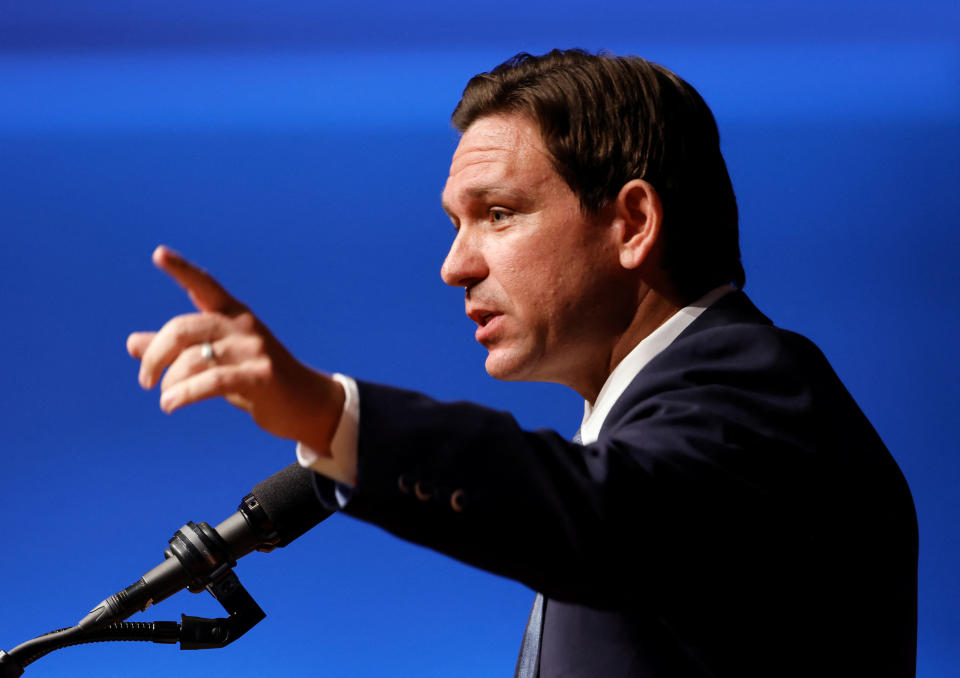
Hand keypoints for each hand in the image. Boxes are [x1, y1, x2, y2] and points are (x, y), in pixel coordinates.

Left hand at [127, 246, 344, 452]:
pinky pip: (211, 382)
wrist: (305, 404)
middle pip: (182, 329)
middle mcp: (242, 326)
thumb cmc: (255, 380)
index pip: (204, 285)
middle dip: (155, 355)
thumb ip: (177, 351)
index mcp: (233, 315)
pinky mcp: (260, 376)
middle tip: (145, 381)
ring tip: (166, 400)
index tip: (158, 254)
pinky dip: (184, 394)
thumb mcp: (216, 360)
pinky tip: (170, 406)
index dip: (181, 270)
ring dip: (170, 383)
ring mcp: (253, 350)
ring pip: (192, 359)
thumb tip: (132, 343)